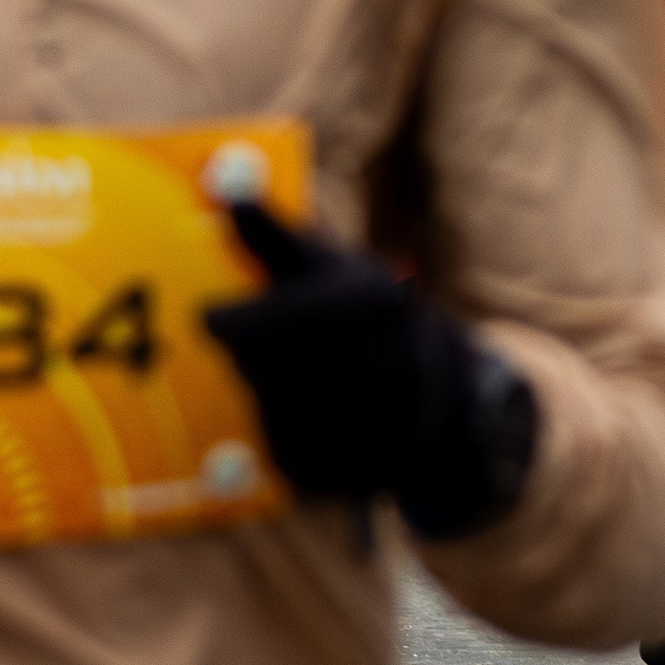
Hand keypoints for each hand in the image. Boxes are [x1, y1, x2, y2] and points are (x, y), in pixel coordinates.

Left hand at [204, 204, 535, 538]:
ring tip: (306, 379)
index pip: (245, 327)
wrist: (445, 390)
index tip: (218, 316)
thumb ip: (273, 236)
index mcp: (362, 304)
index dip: (224, 320)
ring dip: (269, 398)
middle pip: (252, 371)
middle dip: (255, 358)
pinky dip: (286, 439)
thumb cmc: (372, 316)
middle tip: (282, 346)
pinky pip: (285, 459)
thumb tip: (226, 194)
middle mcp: (376, 364)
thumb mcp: (334, 267)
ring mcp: (374, 424)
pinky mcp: (365, 470)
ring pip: (266, 416)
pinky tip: (316, 416)